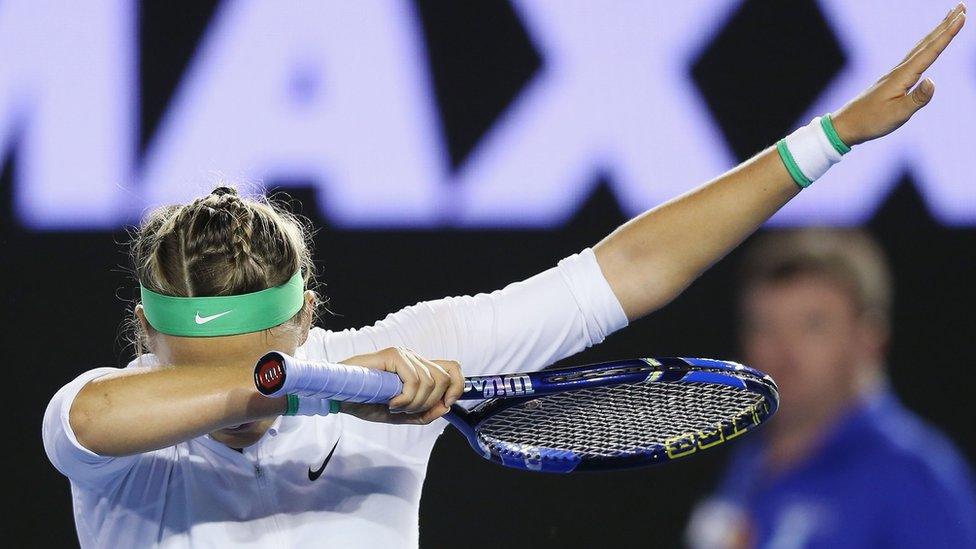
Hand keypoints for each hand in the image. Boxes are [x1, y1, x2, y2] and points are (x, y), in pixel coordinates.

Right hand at [337, 347, 463, 424]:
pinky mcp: (392, 355)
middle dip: (430, 402)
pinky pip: (413, 380)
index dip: (457, 386)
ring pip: (430, 381)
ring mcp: (404, 355)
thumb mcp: (401, 415)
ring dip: (414, 403)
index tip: (447, 404)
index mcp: (419, 369)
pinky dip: (405, 399)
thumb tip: (445, 407)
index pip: (452, 368)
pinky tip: (391, 403)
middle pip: (444, 377)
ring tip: (395, 406)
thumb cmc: (366, 402)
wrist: (340, 398)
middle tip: (408, 410)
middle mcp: (414, 359)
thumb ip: (424, 413)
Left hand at [831, 3, 965, 145]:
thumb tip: (933, 81)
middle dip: (945, 25)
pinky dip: (925, 46)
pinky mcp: (892, 80)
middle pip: (926, 43)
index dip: (947, 34)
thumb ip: (917, 99)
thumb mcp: (897, 114)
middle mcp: (899, 70)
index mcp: (902, 76)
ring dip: (936, 32)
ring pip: (920, 47)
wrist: (846, 125)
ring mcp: (895, 74)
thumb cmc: (871, 121)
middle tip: (961, 7)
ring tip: (948, 19)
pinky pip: (914, 57)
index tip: (962, 16)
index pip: (930, 51)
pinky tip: (926, 46)